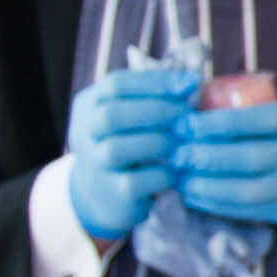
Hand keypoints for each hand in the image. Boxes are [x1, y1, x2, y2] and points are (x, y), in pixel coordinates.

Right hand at [64, 65, 195, 241]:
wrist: (102, 194)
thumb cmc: (128, 142)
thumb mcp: (130, 114)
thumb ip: (153, 96)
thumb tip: (192, 82)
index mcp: (89, 104)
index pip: (117, 84)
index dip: (156, 82)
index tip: (190, 83)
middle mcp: (85, 132)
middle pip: (112, 115)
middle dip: (156, 110)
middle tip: (187, 114)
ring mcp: (95, 164)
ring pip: (119, 148)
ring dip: (158, 142)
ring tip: (182, 141)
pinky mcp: (112, 192)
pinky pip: (135, 181)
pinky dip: (161, 174)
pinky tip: (177, 170)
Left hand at [173, 98, 276, 244]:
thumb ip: (271, 119)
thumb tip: (214, 112)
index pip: (247, 120)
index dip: (210, 123)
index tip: (183, 122)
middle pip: (240, 155)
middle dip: (201, 154)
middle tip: (173, 151)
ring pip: (240, 187)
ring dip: (204, 184)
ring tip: (179, 178)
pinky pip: (247, 209)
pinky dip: (217, 203)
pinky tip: (197, 196)